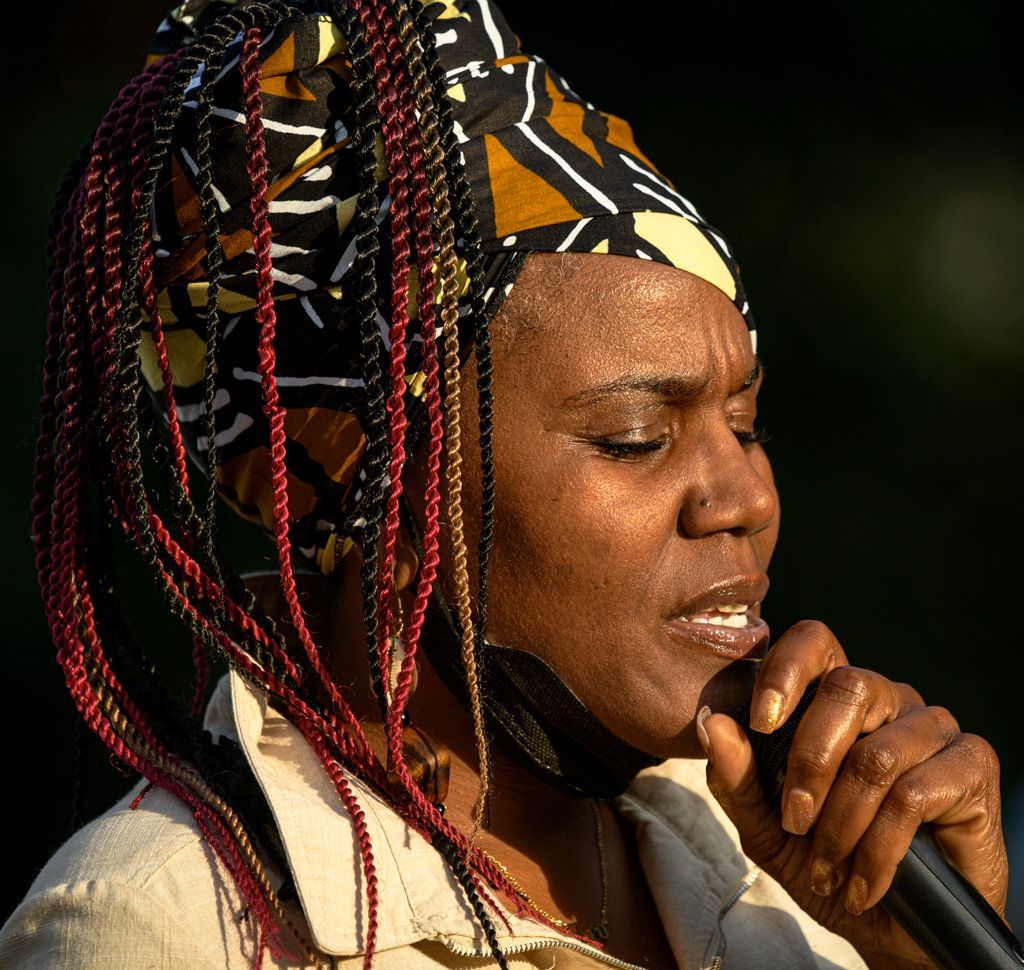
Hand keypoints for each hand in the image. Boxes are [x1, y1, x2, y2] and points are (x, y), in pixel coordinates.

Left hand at [697, 620, 1008, 969]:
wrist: (892, 932)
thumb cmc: (828, 865)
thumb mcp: (767, 829)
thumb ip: (736, 776)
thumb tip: (710, 720)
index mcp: (837, 698)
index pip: (815, 642)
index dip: (786, 669)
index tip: (761, 722)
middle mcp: (889, 700)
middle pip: (846, 688)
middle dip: (809, 762)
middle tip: (795, 822)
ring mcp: (934, 728)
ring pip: (875, 755)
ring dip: (840, 824)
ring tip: (827, 869)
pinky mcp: (973, 764)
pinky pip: (914, 794)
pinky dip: (878, 850)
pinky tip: (864, 885)